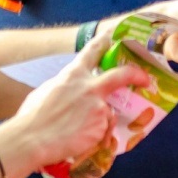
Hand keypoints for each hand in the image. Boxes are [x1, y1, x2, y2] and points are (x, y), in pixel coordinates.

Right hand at [4, 35, 148, 168]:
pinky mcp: (101, 127)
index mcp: (72, 75)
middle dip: (136, 75)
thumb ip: (65, 87)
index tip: (113, 36)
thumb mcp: (47, 92)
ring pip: (106, 113)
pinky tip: (78, 140)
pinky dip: (94, 137)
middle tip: (145, 80)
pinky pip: (103, 132)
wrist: (32, 139)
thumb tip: (70, 92)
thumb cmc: (32, 117)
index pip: (92, 52)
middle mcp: (90, 87)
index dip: (104, 41)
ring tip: (76, 132)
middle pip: (121, 75)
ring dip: (97, 122)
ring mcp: (98, 107)